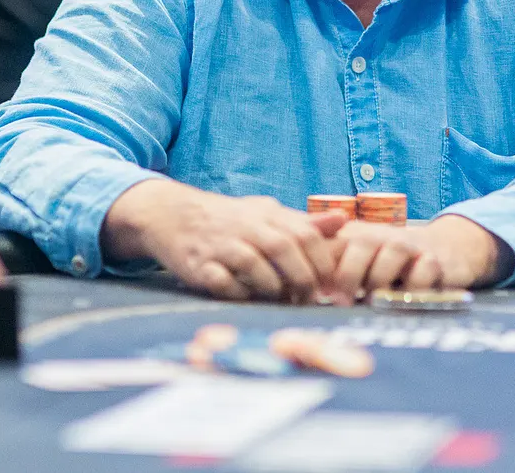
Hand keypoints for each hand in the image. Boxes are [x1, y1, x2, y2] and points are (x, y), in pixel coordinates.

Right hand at [104, 180, 344, 302]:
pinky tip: (245, 298)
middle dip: (301, 278)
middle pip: (284, 249)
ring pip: (256, 267)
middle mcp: (246, 227)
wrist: (171, 213)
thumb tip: (343, 221)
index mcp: (266, 214)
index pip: (305, 233)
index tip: (328, 284)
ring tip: (279, 301)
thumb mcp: (265, 213)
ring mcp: (221, 245)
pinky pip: (224, 284)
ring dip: (272, 288)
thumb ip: (303, 222)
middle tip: (308, 300)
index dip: (321, 260)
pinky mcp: (198, 265)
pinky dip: (239, 294)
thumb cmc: (228, 219)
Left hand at [326, 215, 511, 301]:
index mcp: (356, 237)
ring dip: (379, 280)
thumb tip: (293, 294)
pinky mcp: (435, 261)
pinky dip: (413, 287)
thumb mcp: (357, 262)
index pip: (332, 242)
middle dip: (348, 275)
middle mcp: (382, 237)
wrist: (445, 248)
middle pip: (361, 243)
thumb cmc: (389, 263)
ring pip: (393, 252)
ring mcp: (410, 247)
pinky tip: (403, 301)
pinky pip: (424, 270)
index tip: (310, 295)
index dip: (320, 267)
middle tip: (339, 304)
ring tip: (371, 303)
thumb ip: (328, 271)